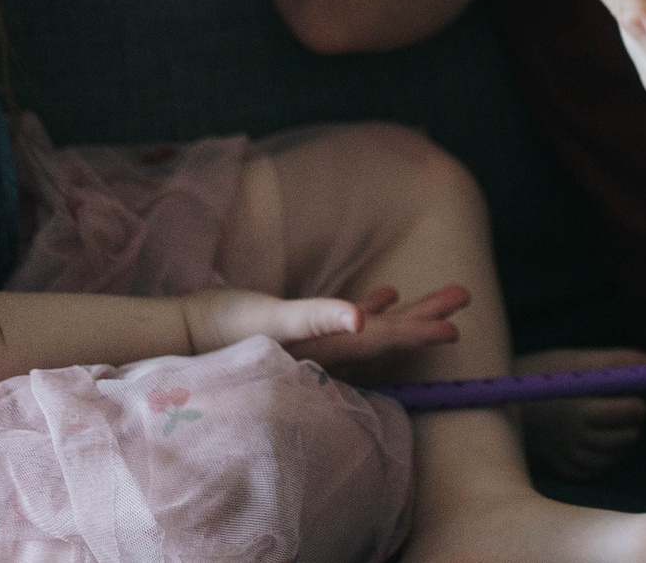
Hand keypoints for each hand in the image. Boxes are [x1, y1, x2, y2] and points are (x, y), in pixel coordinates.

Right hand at [177, 282, 469, 369]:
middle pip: (388, 335)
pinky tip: (384, 296)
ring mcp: (314, 346)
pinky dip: (366, 310)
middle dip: (426, 316)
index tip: (455, 328)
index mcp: (328, 349)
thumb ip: (318, 319)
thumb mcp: (273, 322)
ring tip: (442, 297)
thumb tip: (362, 318)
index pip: (384, 341)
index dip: (419, 331)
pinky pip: (343, 325)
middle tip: (465, 294)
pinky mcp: (297, 336)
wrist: (181, 341)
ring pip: (372, 329)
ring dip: (406, 312)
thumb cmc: (225, 331)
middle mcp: (327, 352)